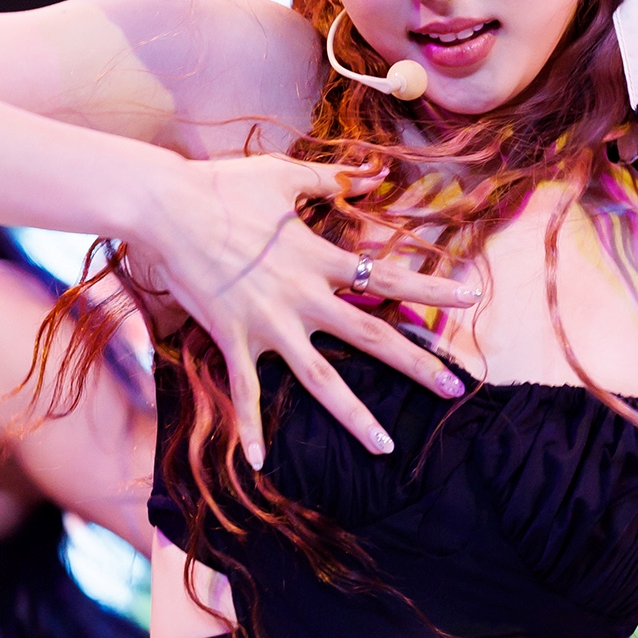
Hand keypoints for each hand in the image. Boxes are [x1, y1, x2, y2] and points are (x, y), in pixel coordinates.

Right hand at [133, 151, 479, 465]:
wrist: (164, 206)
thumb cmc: (222, 186)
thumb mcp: (282, 176)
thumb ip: (331, 179)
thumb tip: (371, 173)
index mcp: (319, 258)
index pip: (390, 275)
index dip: (434, 288)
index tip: (473, 299)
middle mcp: (303, 297)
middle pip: (372, 335)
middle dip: (417, 364)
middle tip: (455, 389)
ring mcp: (268, 324)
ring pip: (321, 379)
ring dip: (355, 416)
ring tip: (387, 446)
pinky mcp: (232, 338)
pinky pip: (244, 391)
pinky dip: (251, 428)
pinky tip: (260, 464)